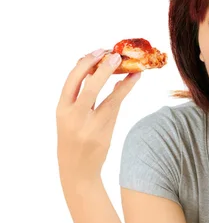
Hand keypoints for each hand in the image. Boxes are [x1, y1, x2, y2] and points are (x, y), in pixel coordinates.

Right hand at [56, 49, 140, 185]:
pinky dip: (124, 92)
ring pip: (108, 97)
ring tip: (132, 66)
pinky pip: (117, 108)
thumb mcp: (69, 118)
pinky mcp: (104, 133)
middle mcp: (74, 116)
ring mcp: (90, 125)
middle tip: (114, 54)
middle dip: (102, 67)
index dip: (85, 63)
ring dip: (121, 79)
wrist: (77, 171)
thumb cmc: (74, 140)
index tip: (97, 52)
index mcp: (62, 109)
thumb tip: (102, 72)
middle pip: (89, 85)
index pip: (72, 79)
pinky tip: (132, 81)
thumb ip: (82, 98)